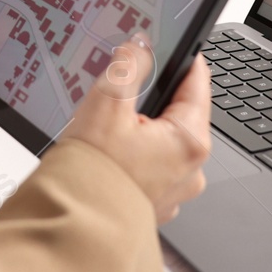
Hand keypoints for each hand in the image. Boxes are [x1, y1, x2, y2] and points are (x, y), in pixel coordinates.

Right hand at [64, 37, 211, 223]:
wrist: (74, 226)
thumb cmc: (93, 173)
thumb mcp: (108, 103)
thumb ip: (128, 66)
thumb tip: (139, 45)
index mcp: (189, 141)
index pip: (198, 84)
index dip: (183, 60)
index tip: (173, 45)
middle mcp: (191, 169)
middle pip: (179, 114)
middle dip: (153, 99)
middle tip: (122, 93)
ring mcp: (174, 191)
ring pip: (163, 142)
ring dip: (143, 131)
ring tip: (109, 129)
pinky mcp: (154, 204)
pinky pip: (151, 168)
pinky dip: (135, 157)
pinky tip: (109, 154)